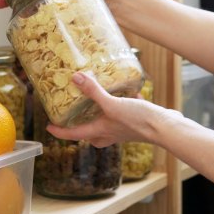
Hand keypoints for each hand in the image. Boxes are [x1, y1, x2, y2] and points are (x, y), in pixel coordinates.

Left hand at [46, 71, 169, 148]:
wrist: (164, 127)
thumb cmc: (137, 121)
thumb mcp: (112, 105)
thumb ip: (94, 92)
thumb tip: (76, 78)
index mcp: (99, 132)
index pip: (73, 135)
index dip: (59, 131)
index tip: (48, 126)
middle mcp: (109, 133)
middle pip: (89, 133)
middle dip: (80, 125)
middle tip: (72, 114)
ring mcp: (122, 129)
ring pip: (105, 125)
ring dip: (99, 115)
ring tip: (96, 100)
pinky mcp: (134, 122)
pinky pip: (122, 114)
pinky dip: (120, 104)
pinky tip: (125, 89)